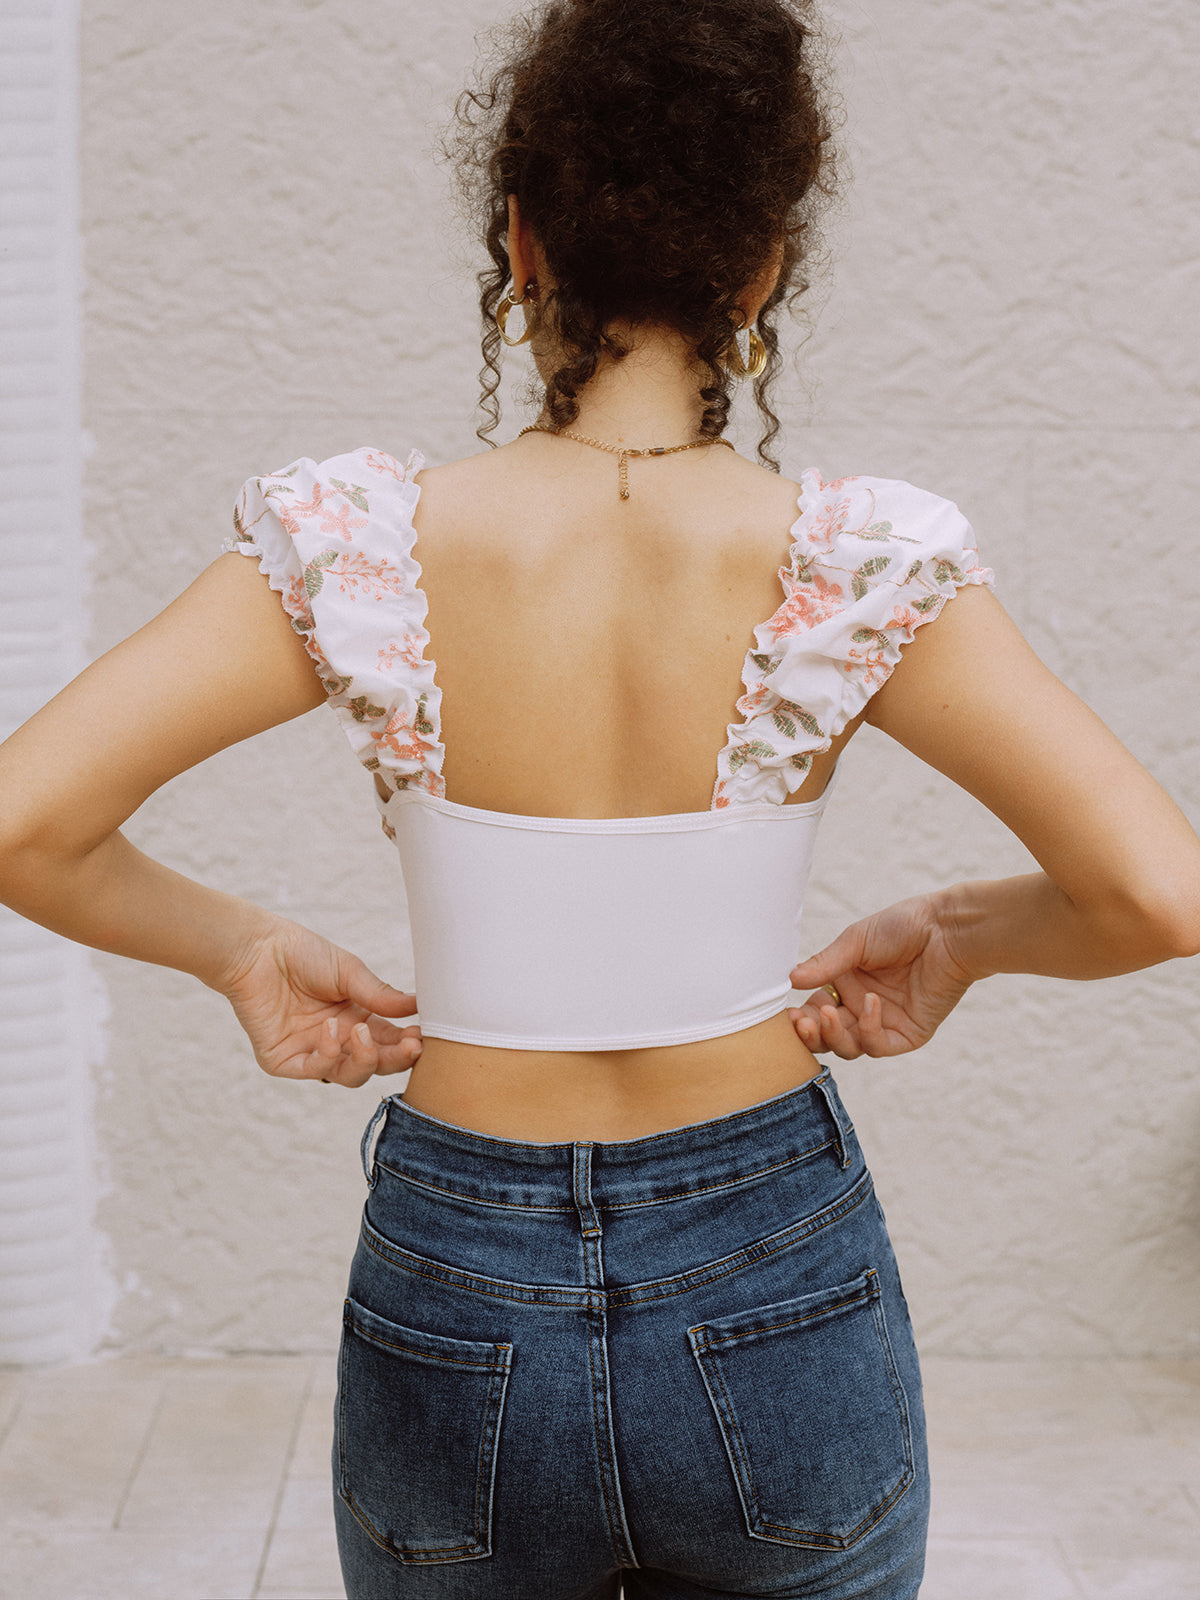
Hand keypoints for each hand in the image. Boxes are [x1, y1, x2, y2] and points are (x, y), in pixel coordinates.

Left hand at [218, 916, 421, 1086]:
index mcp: (357, 1019)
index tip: (426, 1036)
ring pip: (350, 1076)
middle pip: (375, 1064)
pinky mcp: (284, 1061)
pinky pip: (315, 1070)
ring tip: (362, 1032)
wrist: (256, 949)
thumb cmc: (301, 953)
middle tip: (412, 1046)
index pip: (391, 1041)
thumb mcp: (348, 972)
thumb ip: (380, 995)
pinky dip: (328, 1055)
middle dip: (396, 1059)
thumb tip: (419, 1006)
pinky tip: (330, 1029)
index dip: (409, 1043)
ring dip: (364, 1059)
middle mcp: (337, 1041)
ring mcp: (312, 1053)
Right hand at [787, 891, 974, 1058]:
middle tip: (801, 1022)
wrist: (947, 929)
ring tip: (829, 1013)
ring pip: (850, 1048)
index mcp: (846, 985)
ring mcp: (885, 1023)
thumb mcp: (856, 941)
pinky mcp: (909, 1034)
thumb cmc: (904, 926)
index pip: (815, 1012)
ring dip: (834, 1035)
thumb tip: (790, 980)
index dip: (801, 1017)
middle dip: (811, 1035)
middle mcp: (862, 1008)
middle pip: (828, 1037)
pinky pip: (879, 1046)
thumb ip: (825, 964)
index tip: (788, 1013)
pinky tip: (870, 1002)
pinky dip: (868, 1029)